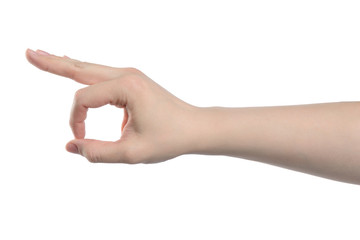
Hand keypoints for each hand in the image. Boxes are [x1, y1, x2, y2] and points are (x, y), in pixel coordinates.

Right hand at [26, 49, 197, 162]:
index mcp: (126, 87)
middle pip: (80, 68)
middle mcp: (126, 74)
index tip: (81, 139)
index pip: (83, 100)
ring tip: (42, 55)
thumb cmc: (170, 139)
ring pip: (90, 68)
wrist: (196, 128)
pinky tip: (74, 66)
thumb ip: (98, 152)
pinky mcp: (132, 82)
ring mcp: (130, 75)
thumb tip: (70, 146)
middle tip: (28, 53)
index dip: (75, 121)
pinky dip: (83, 72)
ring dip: (66, 64)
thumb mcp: (132, 153)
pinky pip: (101, 75)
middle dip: (53, 63)